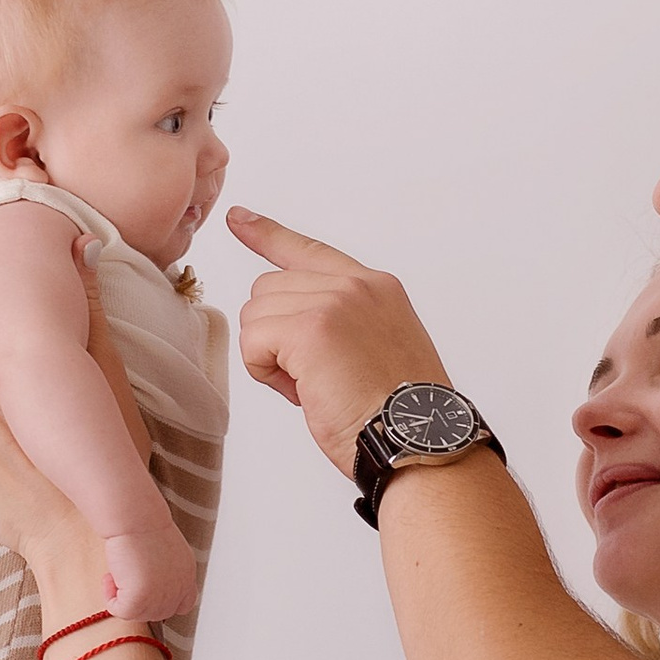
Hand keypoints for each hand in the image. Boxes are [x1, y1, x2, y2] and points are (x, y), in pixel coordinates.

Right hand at [102, 523, 199, 623]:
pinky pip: (121, 611)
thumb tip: (147, 586)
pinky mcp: (140, 599)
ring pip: (138, 614)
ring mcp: (162, 596)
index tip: (144, 589)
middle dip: (138, 599)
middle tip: (125, 576)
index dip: (161, 601)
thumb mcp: (166, 552)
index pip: (182, 605)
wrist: (135, 518)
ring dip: (123, 597)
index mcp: (187, 575)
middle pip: (157, 613)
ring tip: (117, 573)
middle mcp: (179, 589)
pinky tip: (109, 577)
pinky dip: (110, 598)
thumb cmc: (143, 526)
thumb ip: (165, 573)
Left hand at [228, 210, 449, 476]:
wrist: (419, 440)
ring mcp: (333, 303)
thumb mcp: (379, 347)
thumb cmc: (401, 414)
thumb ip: (342, 322)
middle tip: (316, 378)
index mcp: (375, 287)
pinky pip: (253, 342)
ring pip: (256, 316)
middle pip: (269, 290)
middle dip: (277, 336)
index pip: (309, 251)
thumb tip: (290, 331)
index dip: (268, 234)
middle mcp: (355, 286)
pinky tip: (303, 391)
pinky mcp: (309, 330)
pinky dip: (266, 372)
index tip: (240, 219)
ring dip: (272, 357)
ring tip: (316, 386)